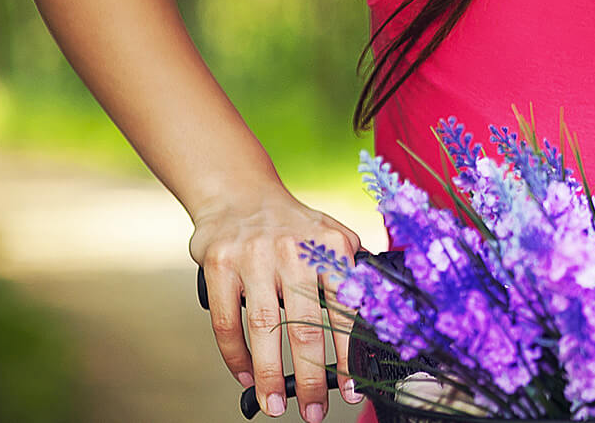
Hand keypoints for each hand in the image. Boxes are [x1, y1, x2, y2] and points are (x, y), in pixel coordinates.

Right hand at [190, 191, 364, 419]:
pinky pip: (228, 322)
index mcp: (331, 245)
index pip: (346, 309)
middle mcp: (295, 250)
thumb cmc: (292, 226)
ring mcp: (255, 257)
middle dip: (312, 377)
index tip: (354, 390)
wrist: (238, 194)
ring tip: (276, 405)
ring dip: (270, 374)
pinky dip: (236, 355)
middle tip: (314, 411)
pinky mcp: (220, 265)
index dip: (350, 355)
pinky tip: (246, 376)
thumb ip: (350, 273)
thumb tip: (374, 325)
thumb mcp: (331, 236)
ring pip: (264, 329)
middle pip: (305, 326)